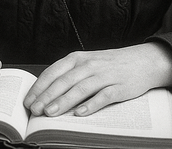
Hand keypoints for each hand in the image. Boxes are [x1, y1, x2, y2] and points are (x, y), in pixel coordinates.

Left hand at [23, 42, 171, 116]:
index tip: (28, 101)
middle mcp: (90, 65)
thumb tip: (46, 94)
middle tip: (34, 110)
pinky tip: (80, 113)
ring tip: (50, 113)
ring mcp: (105, 75)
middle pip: (65, 81)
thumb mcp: (88, 63)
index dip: (40, 87)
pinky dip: (91, 104)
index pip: (54, 71)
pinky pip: (103, 96)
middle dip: (47, 96)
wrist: (143, 60)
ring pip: (81, 88)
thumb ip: (70, 75)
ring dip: (64, 101)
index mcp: (79, 58)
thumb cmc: (110, 64)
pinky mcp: (119, 86)